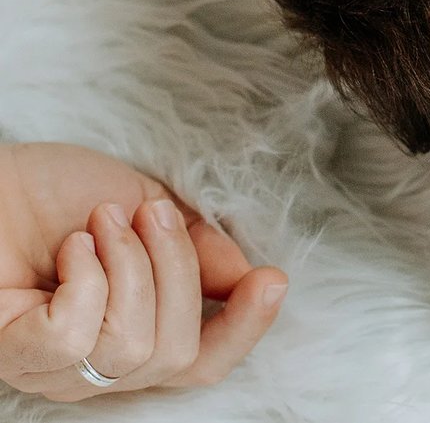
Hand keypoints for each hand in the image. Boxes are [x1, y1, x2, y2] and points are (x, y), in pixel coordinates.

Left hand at [0, 143, 287, 401]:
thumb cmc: (57, 193)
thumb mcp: (148, 202)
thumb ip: (196, 243)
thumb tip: (245, 275)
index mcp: (137, 331)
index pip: (204, 362)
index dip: (246, 330)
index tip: (271, 279)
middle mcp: (97, 367)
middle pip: (177, 354)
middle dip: (177, 269)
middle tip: (149, 214)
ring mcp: (53, 370)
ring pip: (131, 346)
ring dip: (129, 264)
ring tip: (102, 222)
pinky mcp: (15, 354)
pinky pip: (77, 338)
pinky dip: (87, 279)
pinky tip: (72, 249)